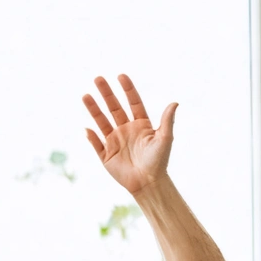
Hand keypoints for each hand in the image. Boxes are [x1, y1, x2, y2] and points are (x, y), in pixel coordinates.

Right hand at [83, 74, 176, 195]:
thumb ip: (167, 120)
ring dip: (94, 109)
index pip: (132, 102)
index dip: (127, 89)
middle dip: (106, 94)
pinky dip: (91, 137)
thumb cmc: (159, 161)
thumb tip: (175, 102)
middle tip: (98, 79)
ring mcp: (115, 141)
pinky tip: (87, 129)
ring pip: (102, 122)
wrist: (148, 183)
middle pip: (114, 108)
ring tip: (85, 96)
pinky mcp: (106, 155)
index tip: (121, 76)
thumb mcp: (165, 139)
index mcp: (140, 124)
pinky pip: (96, 144)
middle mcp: (126, 129)